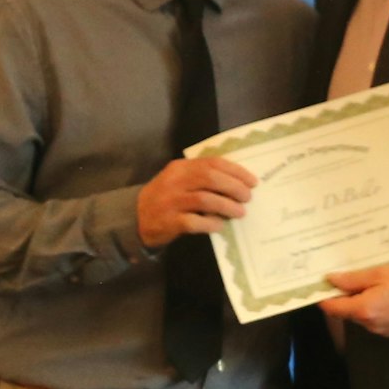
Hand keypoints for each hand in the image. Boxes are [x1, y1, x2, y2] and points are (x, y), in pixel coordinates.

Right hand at [137, 157, 256, 247]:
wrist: (136, 217)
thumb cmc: (166, 198)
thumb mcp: (179, 180)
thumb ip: (201, 177)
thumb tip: (237, 183)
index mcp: (181, 167)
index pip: (213, 163)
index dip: (236, 171)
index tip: (252, 181)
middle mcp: (176, 181)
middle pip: (211, 178)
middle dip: (234, 187)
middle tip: (248, 198)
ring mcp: (171, 201)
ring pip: (205, 199)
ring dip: (227, 206)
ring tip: (240, 212)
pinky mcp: (170, 222)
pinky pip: (194, 222)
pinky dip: (210, 223)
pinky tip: (219, 225)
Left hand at [320, 264, 388, 335]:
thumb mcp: (380, 273)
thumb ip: (353, 279)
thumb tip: (331, 280)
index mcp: (363, 310)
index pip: (332, 308)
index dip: (323, 297)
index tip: (322, 284)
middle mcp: (369, 325)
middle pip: (346, 313)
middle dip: (344, 297)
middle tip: (349, 277)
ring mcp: (382, 331)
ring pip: (361, 317)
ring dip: (360, 303)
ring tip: (371, 283)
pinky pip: (376, 320)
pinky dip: (374, 309)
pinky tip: (385, 295)